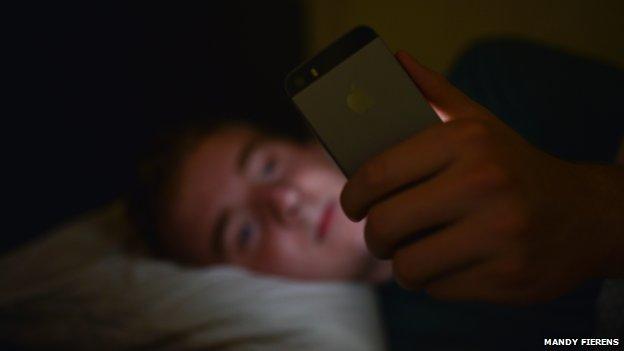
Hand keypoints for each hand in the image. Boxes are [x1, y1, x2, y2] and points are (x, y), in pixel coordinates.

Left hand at [340, 51, 623, 303]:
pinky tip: (450, 264)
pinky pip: (438, 289)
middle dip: (374, 236)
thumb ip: (435, 92)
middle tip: (380, 235)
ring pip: (408, 266)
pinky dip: (435, 281)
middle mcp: (484, 184)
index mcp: (467, 140)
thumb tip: (395, 61)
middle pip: (385, 225)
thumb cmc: (514, 167)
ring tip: (412, 253)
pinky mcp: (508, 277)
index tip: (353, 205)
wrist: (584, 215)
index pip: (378, 173)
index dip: (353, 196)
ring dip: (402, 264)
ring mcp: (499, 235)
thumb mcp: (480, 123)